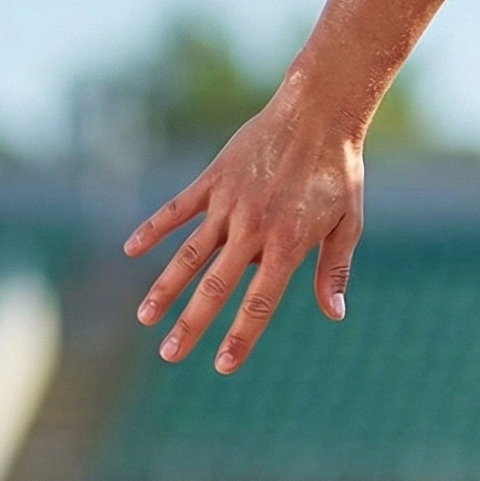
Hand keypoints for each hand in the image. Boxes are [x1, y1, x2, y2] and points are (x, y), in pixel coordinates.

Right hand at [125, 87, 364, 373]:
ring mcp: (228, 204)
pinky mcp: (212, 180)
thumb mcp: (347, 223)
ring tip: (145, 318)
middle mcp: (252, 229)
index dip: (240, 337)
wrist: (317, 114)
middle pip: (215, 287)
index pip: (260, 302)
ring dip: (165, 288)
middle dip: (191, 325)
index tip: (222, 365)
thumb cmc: (338, 172)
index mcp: (288, 244)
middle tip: (169, 355)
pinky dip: (153, 229)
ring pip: (189, 254)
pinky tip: (131, 250)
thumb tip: (335, 314)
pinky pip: (177, 210)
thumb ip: (335, 270)